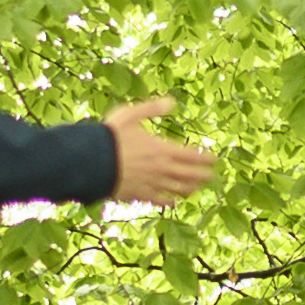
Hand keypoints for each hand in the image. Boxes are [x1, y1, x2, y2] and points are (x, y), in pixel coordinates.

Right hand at [98, 96, 213, 208]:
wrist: (91, 161)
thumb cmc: (110, 136)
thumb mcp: (130, 114)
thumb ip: (152, 108)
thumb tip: (172, 101)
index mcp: (162, 149)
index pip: (191, 156)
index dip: (205, 159)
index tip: (214, 160)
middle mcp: (161, 169)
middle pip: (189, 175)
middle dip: (203, 176)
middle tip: (211, 176)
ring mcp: (152, 183)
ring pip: (178, 189)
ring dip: (190, 189)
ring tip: (197, 188)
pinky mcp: (140, 195)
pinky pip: (160, 200)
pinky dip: (170, 201)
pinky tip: (174, 202)